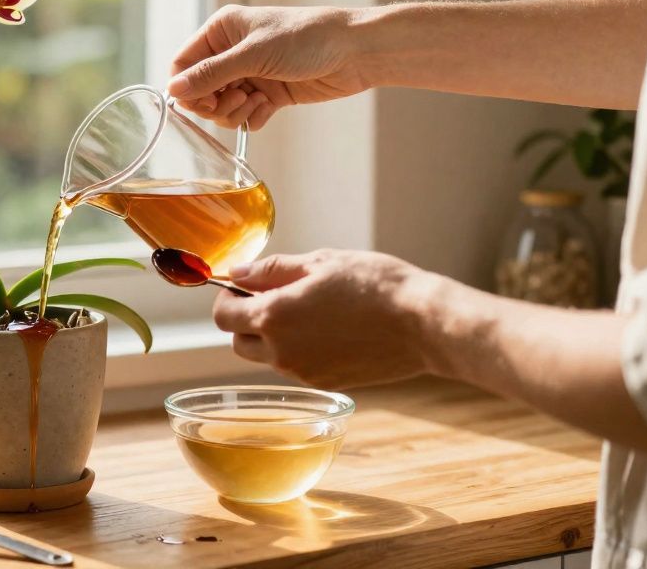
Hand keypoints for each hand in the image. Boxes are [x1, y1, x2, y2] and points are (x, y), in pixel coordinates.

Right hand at [168, 5, 372, 129]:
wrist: (354, 52)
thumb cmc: (306, 39)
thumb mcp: (253, 55)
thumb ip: (211, 74)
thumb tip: (173, 89)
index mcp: (222, 31)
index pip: (183, 63)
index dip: (186, 87)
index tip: (202, 101)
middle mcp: (231, 52)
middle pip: (199, 90)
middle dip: (213, 102)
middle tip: (236, 99)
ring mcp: (250, 74)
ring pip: (221, 106)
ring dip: (234, 111)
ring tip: (256, 102)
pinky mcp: (268, 94)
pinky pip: (244, 115)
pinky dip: (252, 117)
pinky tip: (269, 107)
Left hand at [213, 250, 440, 389]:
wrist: (423, 325)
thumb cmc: (374, 285)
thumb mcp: (319, 262)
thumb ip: (270, 270)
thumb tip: (236, 274)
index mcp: (273, 316)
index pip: (223, 316)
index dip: (227, 298)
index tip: (244, 286)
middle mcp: (282, 351)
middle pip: (239, 341)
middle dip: (247, 320)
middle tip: (275, 296)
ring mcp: (303, 372)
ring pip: (268, 356)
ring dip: (273, 336)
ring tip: (311, 311)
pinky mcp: (326, 383)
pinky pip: (296, 367)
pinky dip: (300, 350)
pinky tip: (331, 330)